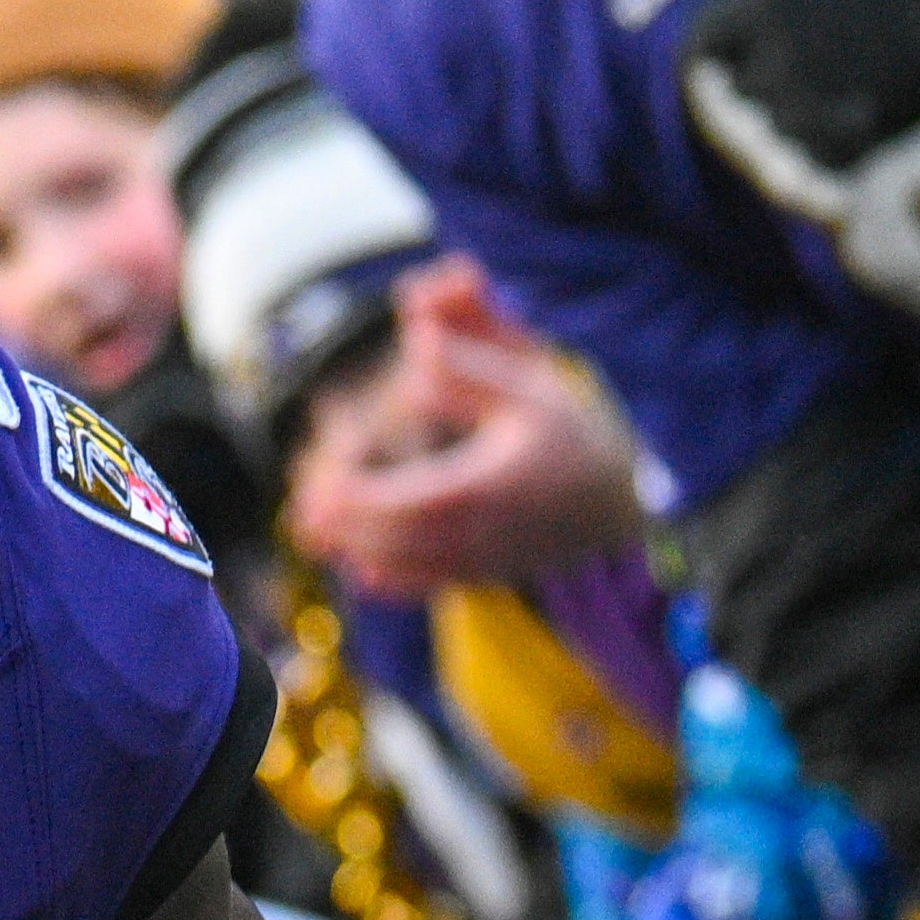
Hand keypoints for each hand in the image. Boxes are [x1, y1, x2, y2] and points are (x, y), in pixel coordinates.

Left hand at [286, 259, 649, 598]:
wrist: (615, 499)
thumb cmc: (564, 428)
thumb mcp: (526, 378)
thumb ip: (466, 356)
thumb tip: (414, 333)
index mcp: (490, 483)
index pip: (413, 501)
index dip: (361, 500)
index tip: (321, 485)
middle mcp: (485, 532)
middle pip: (400, 540)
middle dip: (346, 526)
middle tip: (304, 505)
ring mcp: (485, 561)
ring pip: (410, 569)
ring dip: (358, 551)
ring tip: (314, 531)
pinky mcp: (486, 574)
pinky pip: (431, 586)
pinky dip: (392, 582)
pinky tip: (361, 570)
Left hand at [678, 0, 919, 183]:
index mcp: (762, 9)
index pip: (700, 41)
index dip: (710, 42)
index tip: (728, 38)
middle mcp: (777, 66)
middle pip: (740, 84)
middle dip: (760, 67)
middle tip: (811, 42)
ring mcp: (816, 111)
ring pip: (780, 120)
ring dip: (798, 100)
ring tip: (850, 63)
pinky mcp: (853, 144)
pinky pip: (819, 149)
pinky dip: (833, 130)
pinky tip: (868, 95)